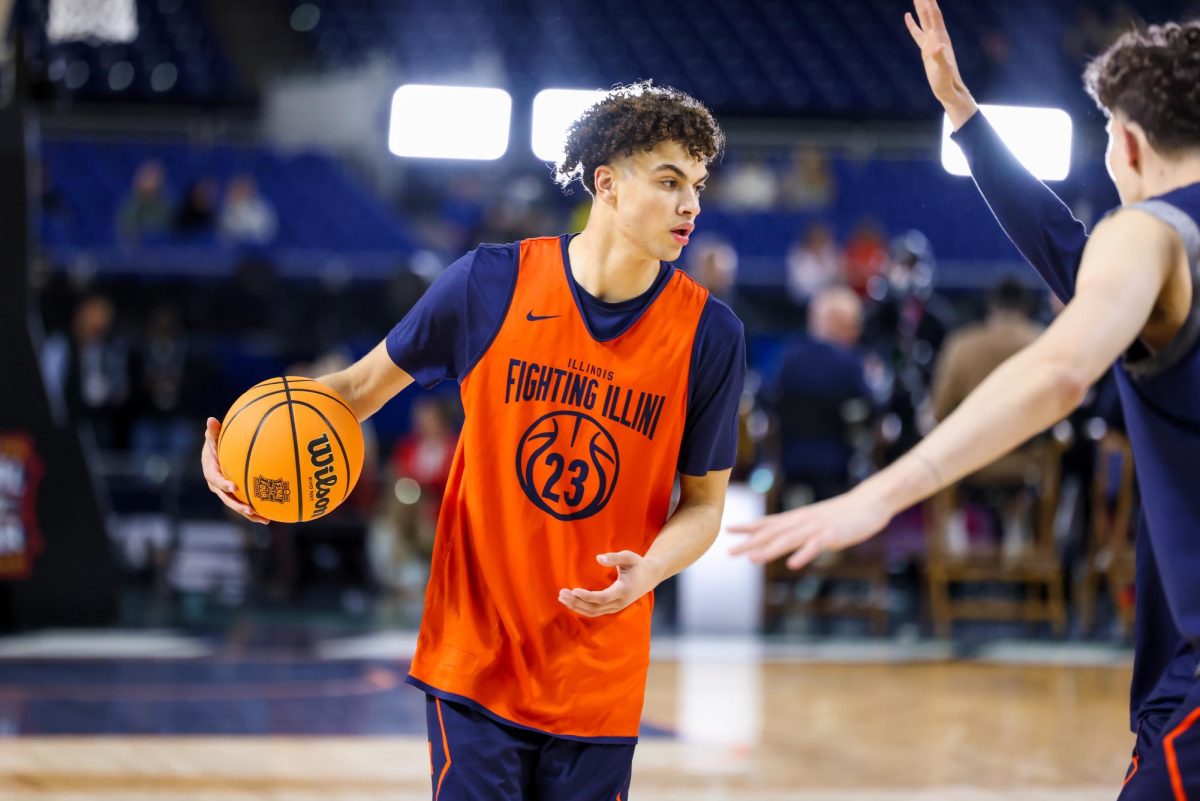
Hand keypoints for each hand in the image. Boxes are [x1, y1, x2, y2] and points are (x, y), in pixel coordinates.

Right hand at [201, 417, 269, 524]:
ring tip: (265, 519)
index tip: (233, 487)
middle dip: (238, 506)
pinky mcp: (236, 494)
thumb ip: (213, 431)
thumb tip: (211, 420)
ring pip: (237, 505)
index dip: (223, 484)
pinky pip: (246, 503)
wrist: (215, 453)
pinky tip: (272, 515)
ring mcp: (226, 492)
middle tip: (250, 510)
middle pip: (227, 499)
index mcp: (210, 472)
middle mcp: (217, 486)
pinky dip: (257, 509)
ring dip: (250, 514)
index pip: (215, 479)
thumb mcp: (213, 437)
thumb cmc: (215, 443)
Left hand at [557, 551, 661, 617]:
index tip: (574, 590)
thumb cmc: (637, 565)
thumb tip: (598, 558)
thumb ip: (615, 557)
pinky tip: (571, 602)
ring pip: (593, 612)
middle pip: (594, 608)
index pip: (602, 598)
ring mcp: (616, 607)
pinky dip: (582, 608)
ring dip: (576, 606)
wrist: (649, 576)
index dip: (587, 596)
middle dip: (576, 602)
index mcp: (623, 591)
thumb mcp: (629, 557)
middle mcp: (619, 602)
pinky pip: (595, 612)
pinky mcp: (612, 607)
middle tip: (561, 593)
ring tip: (562, 597)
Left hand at [727, 488, 893, 569]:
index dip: (749, 527)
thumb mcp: (816, 520)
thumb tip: (784, 540)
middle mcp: (803, 522)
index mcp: (798, 518)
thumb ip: (800, 530)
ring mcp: (817, 528)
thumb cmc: (843, 514)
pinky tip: (792, 565)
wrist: (869, 503)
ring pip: (790, 540)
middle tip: (730, 552)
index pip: (769, 522)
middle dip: (751, 542)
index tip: (728, 530)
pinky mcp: (833, 535)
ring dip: (771, 550)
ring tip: (753, 559)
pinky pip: (816, 546)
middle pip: (773, 533)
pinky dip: (804, 555)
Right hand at [905, 0, 977, 128]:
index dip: (929, 3)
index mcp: (940, 38)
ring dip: (920, 6)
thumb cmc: (946, 81)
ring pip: (924, 19)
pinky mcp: (926, 49)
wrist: (949, 89)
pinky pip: (917, 32)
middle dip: (925, 0)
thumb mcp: (942, 70)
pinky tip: (907, 15)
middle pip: (929, 13)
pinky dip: (912, 23)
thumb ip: (939, 57)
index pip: (934, 15)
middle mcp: (937, 36)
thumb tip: (936, 46)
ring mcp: (931, 42)